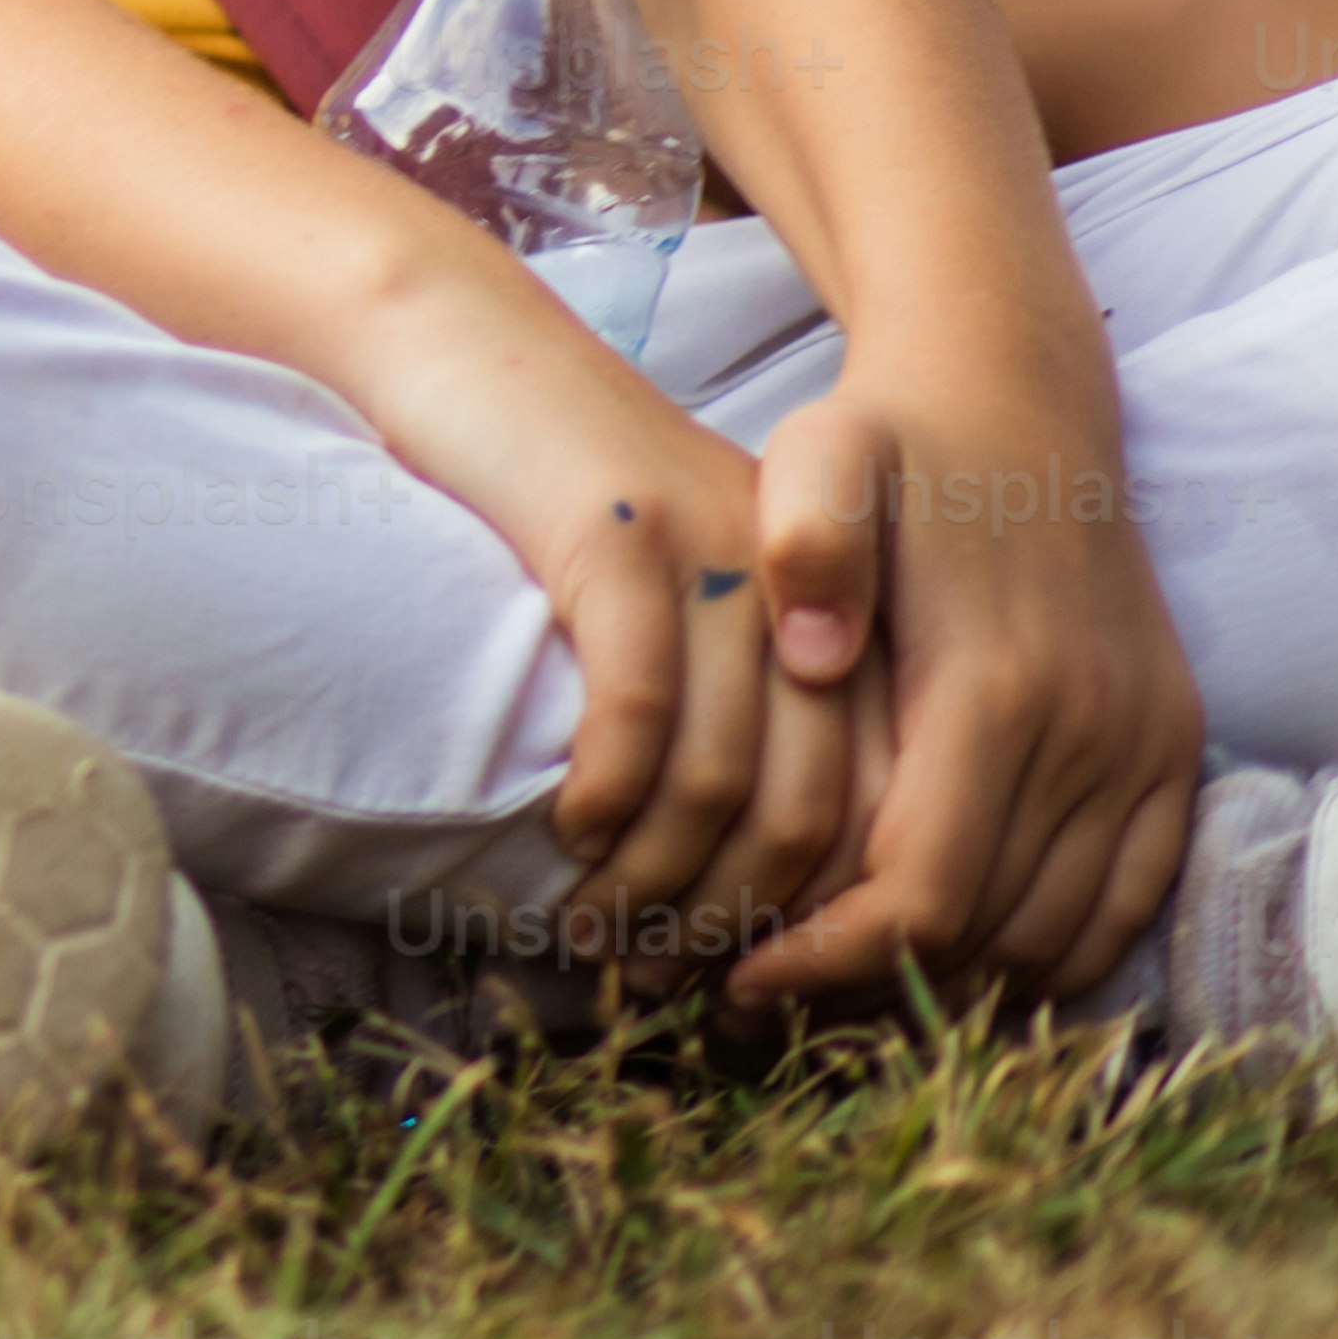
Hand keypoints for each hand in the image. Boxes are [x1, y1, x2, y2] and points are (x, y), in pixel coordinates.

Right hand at [329, 264, 850, 989]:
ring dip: (659, 884)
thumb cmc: (556, 502)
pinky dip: (606, 792)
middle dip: (740, 929)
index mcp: (835, 621)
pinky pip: (638, 706)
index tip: (749, 991)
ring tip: (599, 934)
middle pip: (812, 814)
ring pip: (725, 779)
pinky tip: (566, 828)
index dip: (821, 923)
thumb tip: (742, 905)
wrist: (462, 347)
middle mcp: (800, 596)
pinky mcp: (620, 538)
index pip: (874, 812)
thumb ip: (730, 720)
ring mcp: (713, 565)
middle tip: (666, 986)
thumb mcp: (674, 611)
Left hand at [718, 354, 1199, 1010]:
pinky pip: (1130, 903)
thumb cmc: (894, 442)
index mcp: (994, 685)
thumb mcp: (822, 455)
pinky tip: (959, 958)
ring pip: (1058, 937)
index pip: (918, 887)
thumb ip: (809, 540)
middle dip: (873, 986)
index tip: (740, 979)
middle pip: (984, 932)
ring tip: (843, 986)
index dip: (830, 958)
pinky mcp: (1176, 752)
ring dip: (958, 983)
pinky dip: (1054, 954)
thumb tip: (810, 653)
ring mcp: (1144, 747)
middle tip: (768, 1001)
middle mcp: (1088, 732)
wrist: (1022, 403)